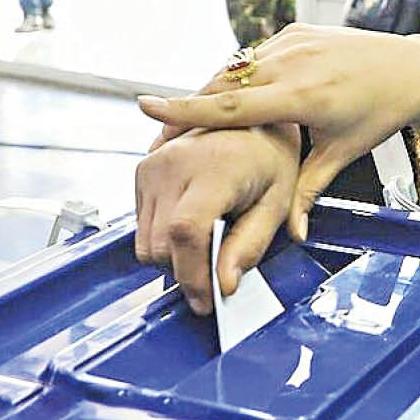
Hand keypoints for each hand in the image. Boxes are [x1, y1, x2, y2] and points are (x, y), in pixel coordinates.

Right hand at [134, 124, 299, 313]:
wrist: (252, 118)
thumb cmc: (270, 156)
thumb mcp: (277, 203)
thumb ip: (250, 245)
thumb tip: (225, 285)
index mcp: (214, 167)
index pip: (187, 231)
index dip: (193, 275)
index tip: (206, 301)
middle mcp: (174, 164)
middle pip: (160, 245)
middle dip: (187, 273)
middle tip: (217, 275)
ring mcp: (152, 165)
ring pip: (145, 243)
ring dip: (174, 258)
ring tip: (210, 243)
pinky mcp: (142, 170)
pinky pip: (141, 227)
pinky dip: (164, 239)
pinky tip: (194, 225)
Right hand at [136, 22, 419, 239]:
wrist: (413, 68)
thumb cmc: (379, 114)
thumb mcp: (343, 154)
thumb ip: (307, 191)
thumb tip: (290, 236)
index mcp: (304, 96)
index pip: (231, 105)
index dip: (185, 109)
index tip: (145, 107)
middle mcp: (294, 63)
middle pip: (222, 86)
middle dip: (188, 108)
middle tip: (157, 135)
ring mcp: (293, 42)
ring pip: (235, 68)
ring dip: (210, 91)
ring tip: (185, 120)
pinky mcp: (295, 30)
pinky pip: (254, 54)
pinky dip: (238, 74)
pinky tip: (224, 95)